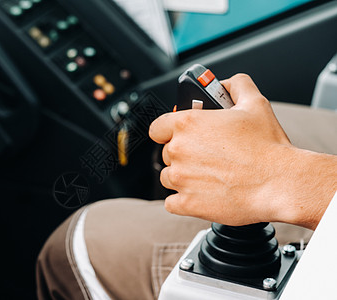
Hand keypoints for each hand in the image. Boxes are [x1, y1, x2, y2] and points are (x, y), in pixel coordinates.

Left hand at [149, 74, 336, 228]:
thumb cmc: (268, 147)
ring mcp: (180, 179)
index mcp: (188, 124)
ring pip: (168, 177)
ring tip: (208, 176)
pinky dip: (183, 200)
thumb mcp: (254, 103)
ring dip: (183, 177)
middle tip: (206, 157)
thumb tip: (225, 84)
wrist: (280, 183)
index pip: (157, 127)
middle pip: (167, 153)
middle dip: (183, 155)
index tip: (176, 136)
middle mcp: (179, 150)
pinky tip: (202, 194)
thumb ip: (235, 86)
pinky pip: (172, 203)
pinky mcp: (187, 203)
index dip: (166, 131)